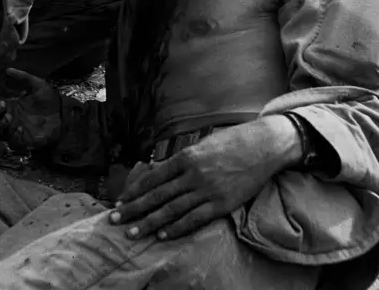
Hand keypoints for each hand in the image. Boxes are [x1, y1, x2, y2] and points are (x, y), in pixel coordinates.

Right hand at [0, 69, 60, 150]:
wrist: (63, 116)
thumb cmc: (49, 100)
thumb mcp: (39, 85)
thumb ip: (24, 77)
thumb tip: (8, 69)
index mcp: (12, 104)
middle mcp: (10, 116)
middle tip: (3, 104)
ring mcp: (15, 129)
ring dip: (1, 123)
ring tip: (10, 117)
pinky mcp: (21, 140)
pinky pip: (11, 140)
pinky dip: (14, 134)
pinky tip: (21, 128)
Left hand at [110, 116, 300, 240]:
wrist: (263, 146)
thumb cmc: (232, 142)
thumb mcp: (203, 144)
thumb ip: (183, 159)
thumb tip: (160, 172)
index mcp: (186, 156)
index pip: (153, 177)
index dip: (134, 191)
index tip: (119, 201)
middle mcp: (193, 174)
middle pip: (157, 196)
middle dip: (134, 209)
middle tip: (115, 221)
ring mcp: (207, 190)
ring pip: (172, 210)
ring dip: (150, 223)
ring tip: (133, 233)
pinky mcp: (221, 204)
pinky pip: (194, 219)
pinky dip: (177, 229)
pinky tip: (163, 236)